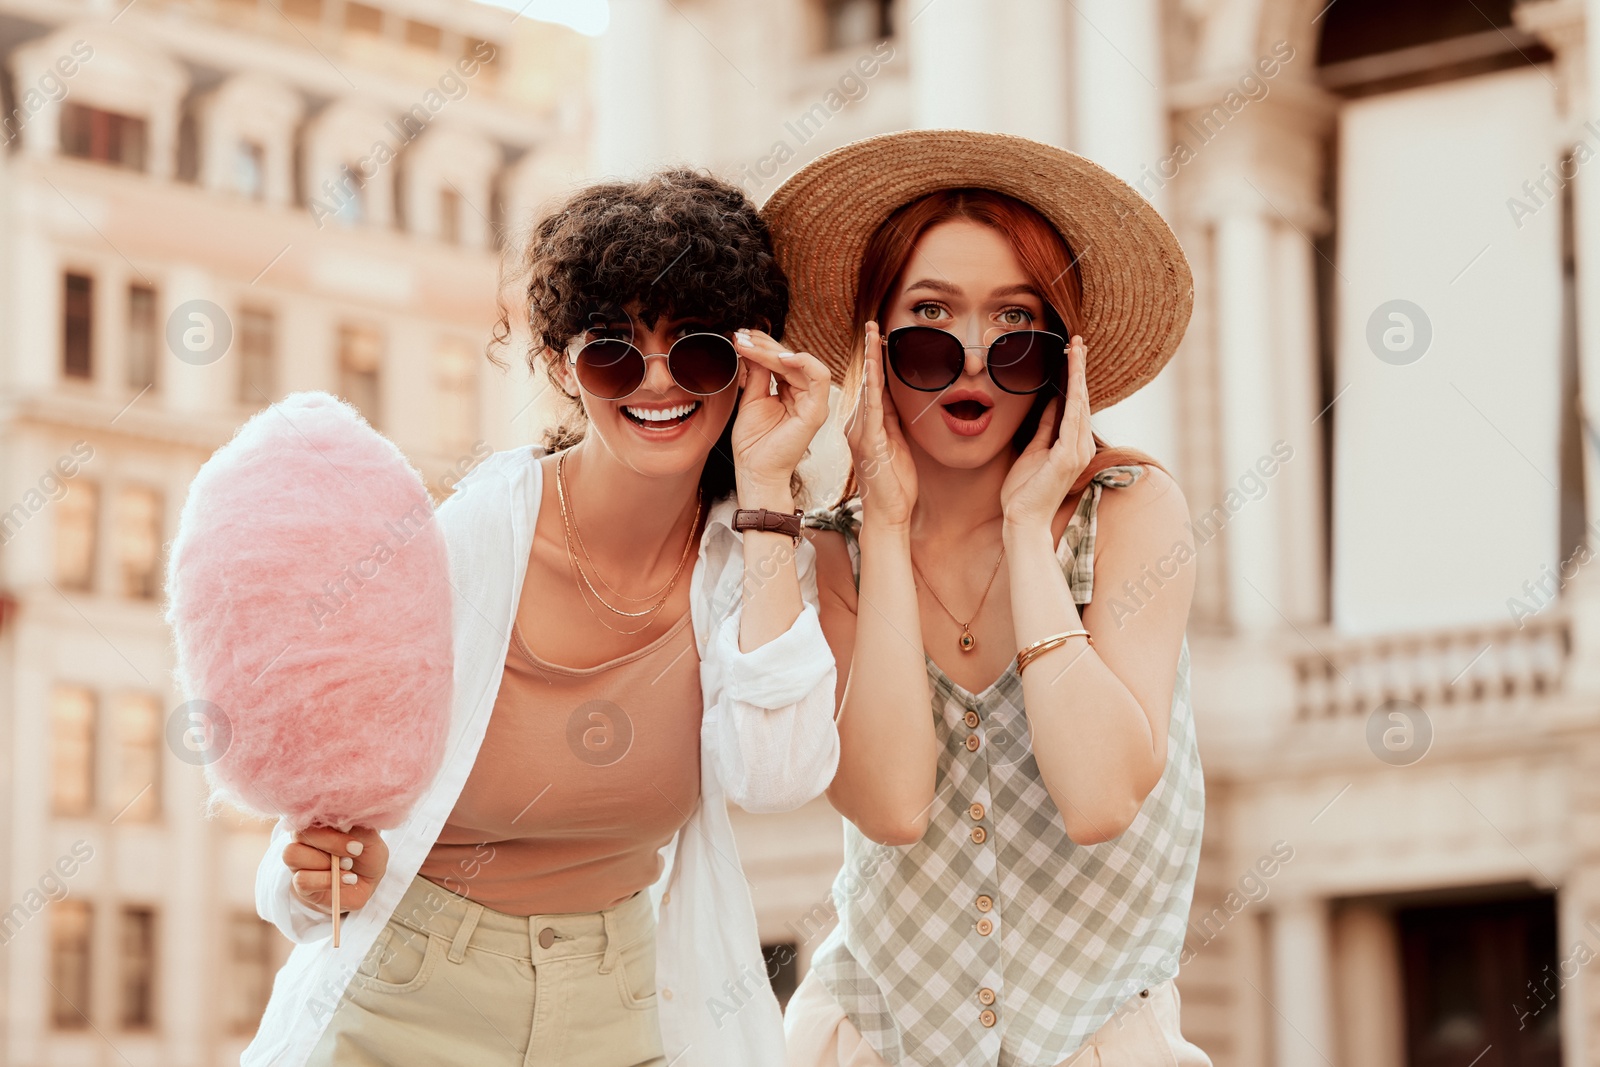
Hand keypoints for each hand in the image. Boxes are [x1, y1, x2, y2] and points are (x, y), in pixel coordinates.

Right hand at [284, 825, 386, 915]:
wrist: (367, 885)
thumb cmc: (367, 856)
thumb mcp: (370, 839)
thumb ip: (358, 827)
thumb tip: (346, 819)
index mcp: (318, 823)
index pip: (310, 813)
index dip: (329, 821)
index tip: (353, 831)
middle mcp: (303, 840)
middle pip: (298, 834)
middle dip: (330, 842)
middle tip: (356, 850)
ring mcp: (298, 863)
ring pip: (293, 855)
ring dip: (325, 862)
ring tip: (348, 866)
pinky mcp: (300, 885)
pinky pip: (301, 880)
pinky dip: (326, 880)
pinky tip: (347, 880)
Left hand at [729, 329, 831, 501]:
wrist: (755, 471)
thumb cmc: (753, 442)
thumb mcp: (752, 399)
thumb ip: (757, 373)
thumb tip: (752, 347)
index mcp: (792, 392)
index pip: (782, 361)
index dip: (762, 346)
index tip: (739, 338)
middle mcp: (805, 395)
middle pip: (791, 358)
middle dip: (765, 345)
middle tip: (741, 337)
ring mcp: (813, 403)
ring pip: (801, 363)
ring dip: (774, 351)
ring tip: (749, 346)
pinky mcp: (816, 411)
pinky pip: (819, 377)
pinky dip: (802, 362)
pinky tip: (779, 358)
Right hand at [844, 321, 916, 526]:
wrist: (888, 514)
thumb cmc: (894, 485)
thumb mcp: (897, 445)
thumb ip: (892, 420)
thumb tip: (894, 397)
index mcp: (866, 426)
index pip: (872, 387)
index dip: (876, 360)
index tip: (879, 336)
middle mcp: (857, 425)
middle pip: (866, 381)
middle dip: (870, 351)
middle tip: (873, 323)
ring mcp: (860, 432)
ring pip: (866, 388)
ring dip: (870, 360)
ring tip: (873, 335)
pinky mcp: (868, 442)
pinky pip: (871, 407)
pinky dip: (873, 385)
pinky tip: (875, 368)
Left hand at [1001, 335, 1092, 530]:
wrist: (1022, 519)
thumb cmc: (1025, 491)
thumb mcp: (1033, 450)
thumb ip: (1044, 428)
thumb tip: (1051, 404)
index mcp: (1072, 446)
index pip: (1076, 406)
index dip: (1075, 379)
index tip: (1073, 355)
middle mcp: (1080, 447)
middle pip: (1082, 400)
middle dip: (1079, 369)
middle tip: (1078, 342)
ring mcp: (1077, 452)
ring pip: (1080, 405)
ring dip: (1078, 375)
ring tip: (1077, 350)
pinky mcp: (1068, 457)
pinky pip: (1071, 420)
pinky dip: (1073, 396)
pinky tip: (1073, 377)